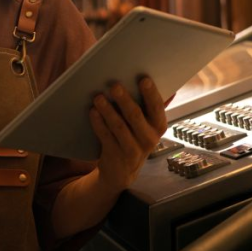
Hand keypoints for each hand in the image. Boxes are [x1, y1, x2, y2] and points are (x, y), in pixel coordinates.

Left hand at [89, 77, 167, 191]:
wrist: (121, 171)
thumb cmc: (134, 138)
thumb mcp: (146, 125)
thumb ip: (150, 106)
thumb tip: (158, 82)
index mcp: (159, 126)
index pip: (157, 107)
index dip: (151, 93)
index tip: (143, 79)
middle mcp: (149, 139)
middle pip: (136, 116)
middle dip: (124, 100)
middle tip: (114, 85)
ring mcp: (133, 149)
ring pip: (119, 126)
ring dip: (107, 110)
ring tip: (98, 97)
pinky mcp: (116, 155)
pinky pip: (106, 136)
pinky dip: (98, 123)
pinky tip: (92, 112)